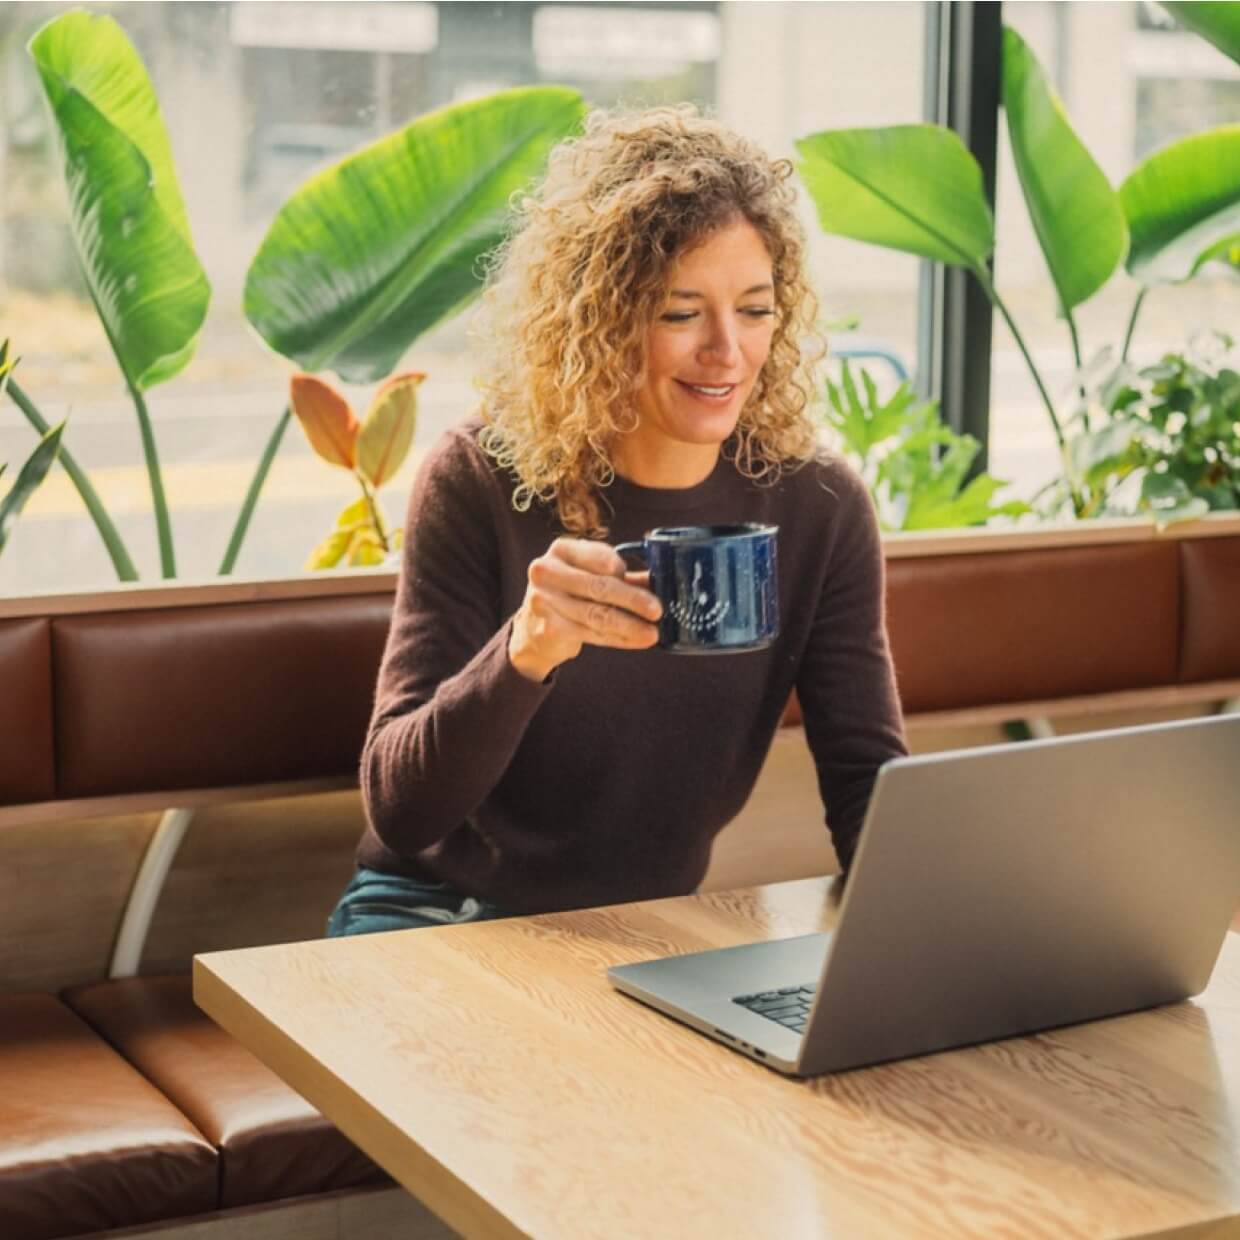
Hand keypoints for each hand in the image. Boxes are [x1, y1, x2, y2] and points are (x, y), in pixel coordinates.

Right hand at [509, 537, 662, 681]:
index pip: (600, 558)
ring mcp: (543, 601)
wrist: (533, 625)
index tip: (647, 582)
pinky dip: (619, 639)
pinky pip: (592, 634)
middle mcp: (547, 571)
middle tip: (657, 610)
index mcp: (562, 549)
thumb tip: (661, 581)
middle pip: (598, 586)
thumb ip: (622, 576)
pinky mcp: (548, 628)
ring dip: (629, 625)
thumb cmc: (571, 592)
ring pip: (596, 614)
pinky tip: (636, 640)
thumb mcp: (590, 575)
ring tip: (652, 633)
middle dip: (633, 600)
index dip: (624, 571)